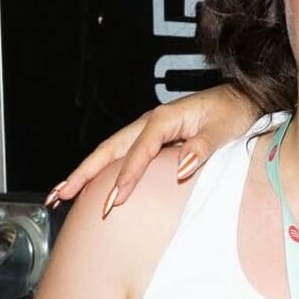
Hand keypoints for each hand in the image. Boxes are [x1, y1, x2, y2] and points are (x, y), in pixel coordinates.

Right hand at [45, 85, 259, 213]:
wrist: (238, 98)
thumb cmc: (231, 112)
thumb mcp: (222, 130)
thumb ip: (202, 147)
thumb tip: (182, 167)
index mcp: (163, 119)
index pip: (138, 152)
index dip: (125, 176)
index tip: (115, 199)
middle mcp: (148, 123)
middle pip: (108, 150)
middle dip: (83, 174)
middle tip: (60, 196)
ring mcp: (146, 131)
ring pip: (108, 153)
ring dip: (84, 173)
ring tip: (60, 194)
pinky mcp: (150, 140)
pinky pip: (120, 156)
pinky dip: (101, 171)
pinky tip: (90, 186)